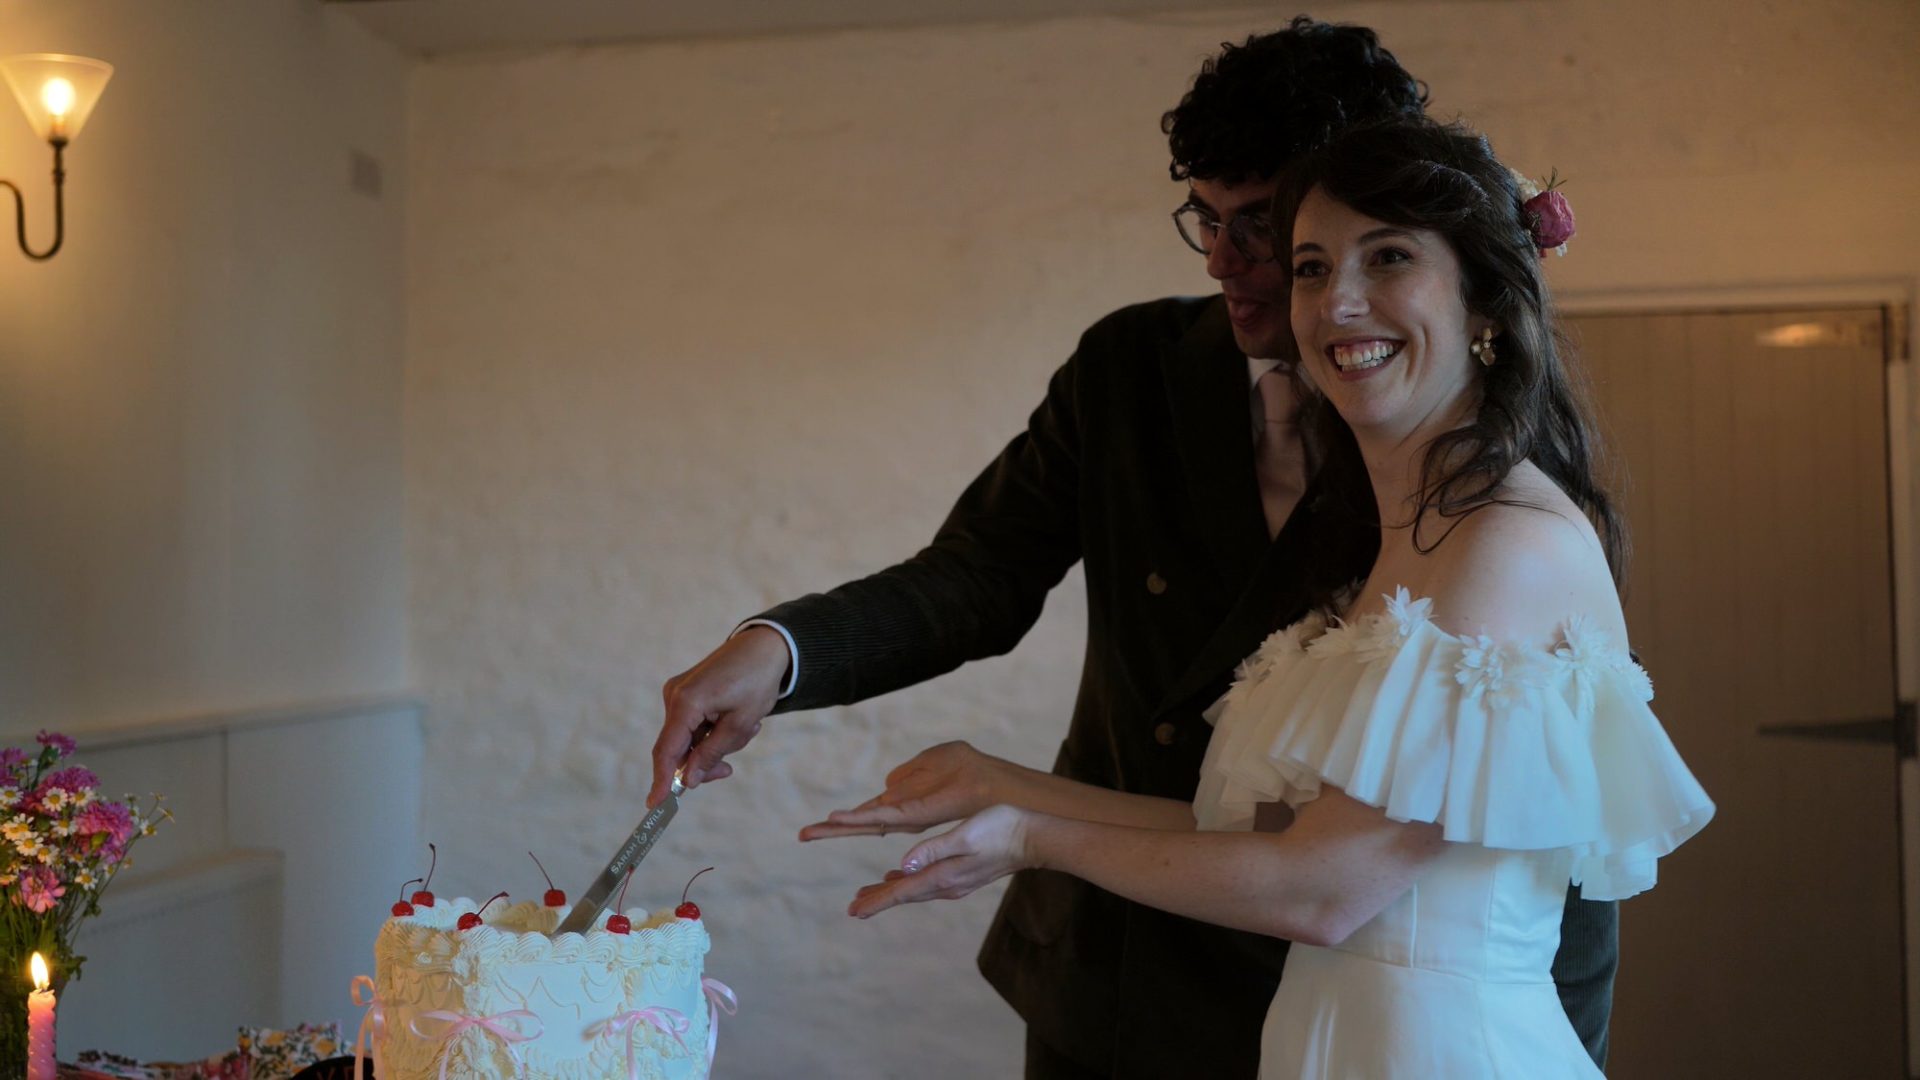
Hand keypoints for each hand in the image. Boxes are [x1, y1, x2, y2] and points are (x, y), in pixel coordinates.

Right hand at [650, 626, 790, 806]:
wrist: (765, 646)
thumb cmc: (757, 682)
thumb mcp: (741, 724)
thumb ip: (712, 753)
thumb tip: (688, 780)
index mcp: (686, 702)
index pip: (667, 751)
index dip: (661, 781)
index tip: (654, 805)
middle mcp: (675, 696)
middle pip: (679, 747)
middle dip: (703, 762)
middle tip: (728, 770)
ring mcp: (678, 693)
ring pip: (690, 738)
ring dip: (716, 743)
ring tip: (749, 727)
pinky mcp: (686, 692)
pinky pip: (694, 724)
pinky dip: (714, 730)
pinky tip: (737, 719)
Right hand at [797, 741, 1008, 841]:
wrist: (1003, 787)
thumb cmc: (975, 774)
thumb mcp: (938, 761)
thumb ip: (911, 773)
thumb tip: (886, 785)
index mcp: (910, 803)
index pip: (871, 813)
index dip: (844, 821)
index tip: (815, 828)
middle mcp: (908, 812)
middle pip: (865, 820)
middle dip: (834, 829)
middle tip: (803, 835)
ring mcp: (913, 813)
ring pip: (869, 819)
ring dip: (840, 826)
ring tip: (810, 832)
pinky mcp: (921, 811)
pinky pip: (885, 815)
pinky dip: (861, 818)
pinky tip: (840, 819)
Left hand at [846, 804, 1036, 917]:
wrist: (1034, 838)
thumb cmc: (1001, 829)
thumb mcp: (964, 835)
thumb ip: (933, 850)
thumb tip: (902, 866)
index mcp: (944, 875)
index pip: (902, 892)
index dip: (876, 901)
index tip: (854, 911)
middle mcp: (948, 885)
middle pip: (906, 895)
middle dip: (878, 900)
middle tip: (853, 908)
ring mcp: (957, 882)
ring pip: (915, 890)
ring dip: (891, 892)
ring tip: (869, 894)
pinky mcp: (964, 875)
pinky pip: (928, 884)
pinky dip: (909, 884)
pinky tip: (902, 877)